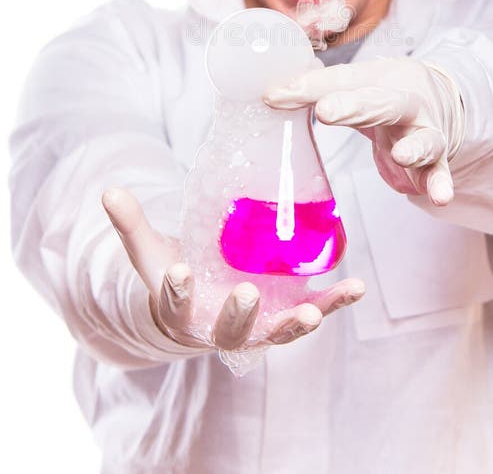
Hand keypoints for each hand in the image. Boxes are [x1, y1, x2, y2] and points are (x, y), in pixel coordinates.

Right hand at [102, 187, 364, 351]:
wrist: (201, 308)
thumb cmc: (176, 274)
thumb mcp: (150, 252)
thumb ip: (132, 224)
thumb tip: (108, 190)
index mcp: (184, 311)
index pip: (175, 305)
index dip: (176, 291)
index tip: (178, 272)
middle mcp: (221, 327)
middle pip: (231, 329)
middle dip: (238, 315)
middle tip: (246, 294)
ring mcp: (258, 326)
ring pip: (278, 330)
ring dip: (298, 322)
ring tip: (315, 308)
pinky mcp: (286, 314)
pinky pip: (314, 311)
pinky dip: (335, 302)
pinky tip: (355, 286)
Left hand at [264, 57, 464, 206]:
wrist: (440, 99)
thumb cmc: (386, 90)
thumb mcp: (355, 84)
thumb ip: (315, 90)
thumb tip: (270, 95)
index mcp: (381, 79)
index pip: (342, 80)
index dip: (311, 87)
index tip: (278, 93)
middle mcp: (407, 104)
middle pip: (384, 103)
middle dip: (356, 107)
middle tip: (326, 110)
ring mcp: (426, 133)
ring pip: (424, 139)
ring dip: (414, 148)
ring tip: (403, 155)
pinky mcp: (437, 161)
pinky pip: (440, 172)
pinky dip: (440, 183)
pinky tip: (439, 196)